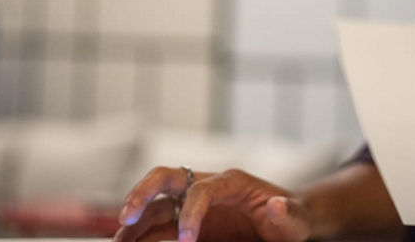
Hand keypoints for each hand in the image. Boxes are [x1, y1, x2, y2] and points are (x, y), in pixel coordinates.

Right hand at [114, 166, 312, 241]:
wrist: (286, 222)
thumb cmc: (291, 218)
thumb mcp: (296, 219)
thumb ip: (288, 214)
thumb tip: (277, 205)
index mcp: (232, 182)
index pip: (202, 188)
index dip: (191, 213)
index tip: (187, 241)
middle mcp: (206, 186)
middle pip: (166, 178)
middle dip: (142, 193)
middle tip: (125, 218)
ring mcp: (194, 204)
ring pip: (155, 204)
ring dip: (135, 220)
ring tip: (118, 241)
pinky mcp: (187, 221)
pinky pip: (158, 224)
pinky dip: (141, 233)